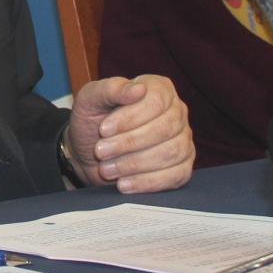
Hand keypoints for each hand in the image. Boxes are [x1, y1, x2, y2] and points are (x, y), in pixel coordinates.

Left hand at [65, 74, 193, 192]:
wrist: (88, 152)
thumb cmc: (93, 119)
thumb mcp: (92, 98)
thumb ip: (112, 89)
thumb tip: (139, 89)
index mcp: (160, 89)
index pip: (156, 101)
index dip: (130, 117)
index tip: (103, 130)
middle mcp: (177, 113)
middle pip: (165, 128)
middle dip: (129, 143)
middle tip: (101, 152)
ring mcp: (183, 141)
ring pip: (171, 153)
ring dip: (135, 164)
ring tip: (107, 169)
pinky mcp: (182, 167)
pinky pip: (176, 176)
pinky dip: (147, 182)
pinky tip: (124, 184)